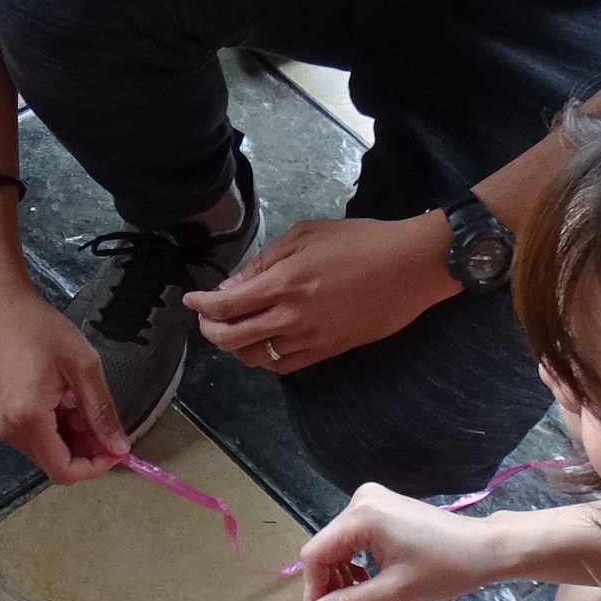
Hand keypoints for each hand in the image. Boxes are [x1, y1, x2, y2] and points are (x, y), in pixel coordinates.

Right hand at [0, 281, 130, 483]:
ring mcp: (3, 424)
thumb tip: (119, 447)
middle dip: (86, 453)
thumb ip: (102, 411)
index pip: (64, 470)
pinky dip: (58, 431)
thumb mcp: (83, 367)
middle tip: (106, 425)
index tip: (117, 450)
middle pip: (55, 465)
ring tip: (87, 408)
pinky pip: (36, 438)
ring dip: (73, 441)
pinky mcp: (3, 416)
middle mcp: (10, 430)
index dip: (95, 468)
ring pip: (46, 452)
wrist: (2, 307)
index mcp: (28, 419)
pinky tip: (69, 405)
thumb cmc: (42, 330)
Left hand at [185, 215, 454, 375]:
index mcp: (282, 283)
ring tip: (232, 332)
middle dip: (210, 330)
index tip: (190, 301)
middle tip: (207, 319)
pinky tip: (263, 345)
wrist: (410, 267)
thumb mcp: (306, 235)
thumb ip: (265, 261)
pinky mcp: (328, 351)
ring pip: (255, 358)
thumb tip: (233, 285)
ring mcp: (310, 339)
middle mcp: (291, 317)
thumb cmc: (360, 241)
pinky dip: (264, 359)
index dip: (200, 306)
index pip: (225, 306)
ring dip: (235, 348)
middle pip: (232, 339)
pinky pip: (284, 366)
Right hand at [293, 483, 509, 600]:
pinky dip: (358, 564)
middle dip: (332, 585)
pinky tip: (371, 584)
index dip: (313, 589)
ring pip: (340, 546)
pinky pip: (356, 539)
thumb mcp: (393, 591)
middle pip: (327, 550)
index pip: (316, 554)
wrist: (486, 549)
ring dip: (346, 578)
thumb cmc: (446, 568)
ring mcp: (373, 501)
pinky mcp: (384, 508)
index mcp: (361, 516)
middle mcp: (361, 501)